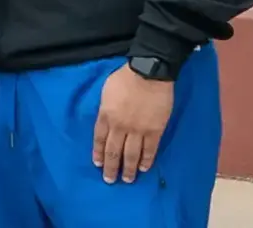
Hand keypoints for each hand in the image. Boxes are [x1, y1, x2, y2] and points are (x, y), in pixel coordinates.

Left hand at [93, 64, 173, 184]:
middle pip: (113, 151)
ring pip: (131, 155)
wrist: (148, 73)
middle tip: (109, 179)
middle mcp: (120, 126)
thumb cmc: (125, 78)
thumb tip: (106, 120)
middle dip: (110, 167)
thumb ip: (105, 108)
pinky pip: (149, 150)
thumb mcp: (106, 91)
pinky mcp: (154, 131)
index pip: (99, 138)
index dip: (98, 152)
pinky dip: (146, 161)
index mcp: (106, 115)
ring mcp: (137, 130)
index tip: (97, 163)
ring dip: (128, 169)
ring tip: (127, 180)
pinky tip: (143, 168)